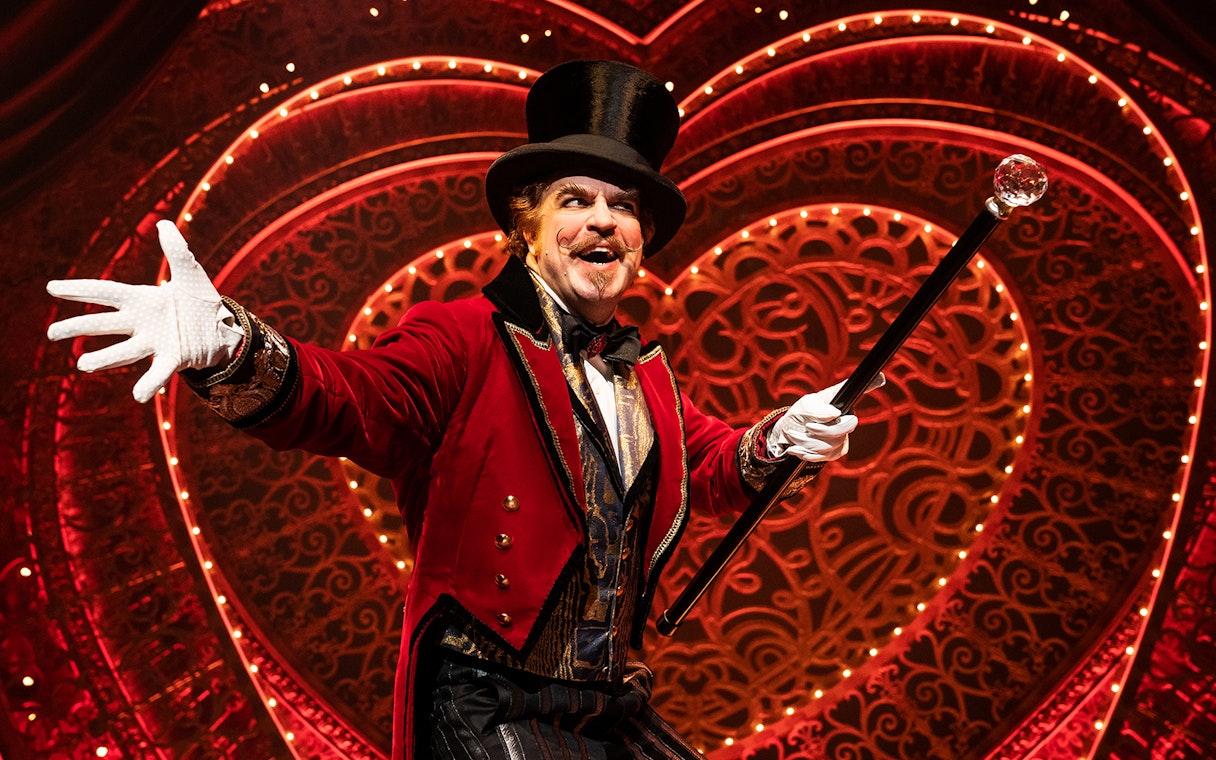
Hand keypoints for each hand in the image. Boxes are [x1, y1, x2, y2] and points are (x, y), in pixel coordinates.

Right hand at [46, 220, 242, 402]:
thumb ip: (175, 249)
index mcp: (143, 299)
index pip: (106, 292)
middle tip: (52, 333)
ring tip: (82, 365)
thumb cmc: (199, 300)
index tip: (52, 288)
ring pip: (124, 351)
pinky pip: (157, 373)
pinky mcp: (173, 358)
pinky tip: (137, 396)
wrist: (223, 327)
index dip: (79, 289)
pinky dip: (148, 384)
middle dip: (79, 327)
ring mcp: (156, 342)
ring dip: (104, 359)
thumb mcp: (190, 271)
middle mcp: (143, 323)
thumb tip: (162, 223)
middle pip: (105, 324)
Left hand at [767, 374, 884, 462]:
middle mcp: (846, 419)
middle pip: (842, 430)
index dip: (872, 383)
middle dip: (820, 431)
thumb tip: (835, 413)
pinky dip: (806, 453)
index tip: (880, 377)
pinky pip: (824, 457)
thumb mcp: (804, 406)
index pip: (859, 391)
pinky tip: (796, 447)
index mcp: (841, 402)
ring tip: (793, 435)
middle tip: (806, 427)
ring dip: (806, 442)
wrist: (788, 434)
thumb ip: (816, 409)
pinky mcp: (835, 452)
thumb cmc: (799, 415)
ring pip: (829, 446)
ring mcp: (842, 437)